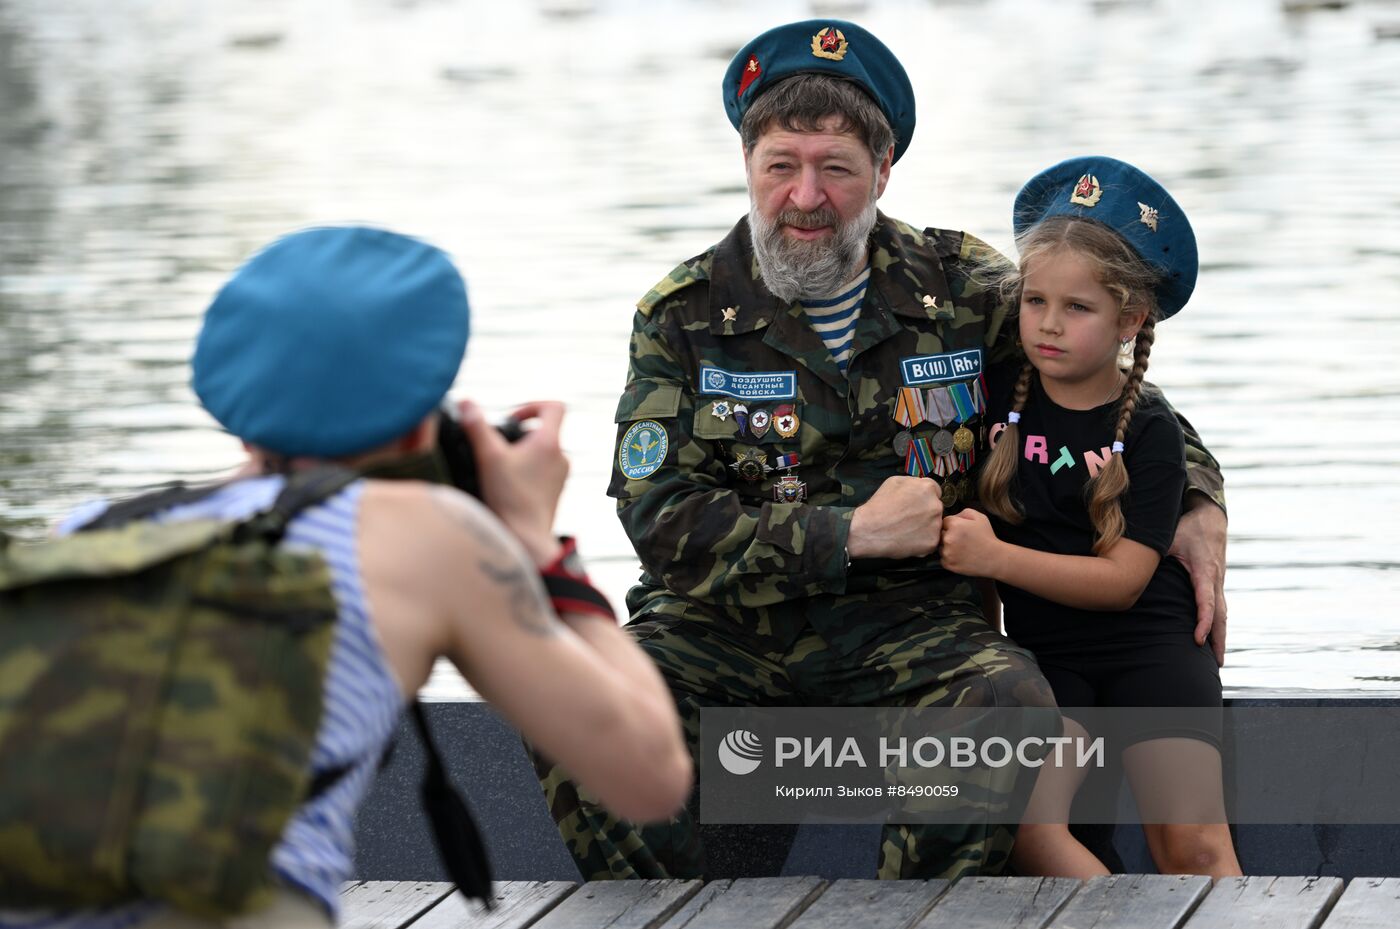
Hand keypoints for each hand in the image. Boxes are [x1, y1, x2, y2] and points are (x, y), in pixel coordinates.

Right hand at [457, 399, 567, 566]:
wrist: (526, 539)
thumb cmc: (510, 498)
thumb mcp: (488, 457)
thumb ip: (476, 427)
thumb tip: (465, 402)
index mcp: (550, 442)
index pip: (554, 407)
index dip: (532, 405)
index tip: (512, 419)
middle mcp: (561, 457)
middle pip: (546, 430)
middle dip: (521, 433)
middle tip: (498, 446)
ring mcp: (561, 476)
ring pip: (543, 453)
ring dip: (523, 454)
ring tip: (500, 467)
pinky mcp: (555, 492)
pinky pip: (543, 472)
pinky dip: (527, 471)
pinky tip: (507, 484)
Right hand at [847, 475, 942, 558]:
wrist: (868, 530)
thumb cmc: (878, 506)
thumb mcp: (894, 482)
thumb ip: (913, 482)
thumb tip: (920, 487)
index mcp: (928, 488)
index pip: (936, 492)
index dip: (924, 499)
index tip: (915, 506)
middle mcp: (936, 505)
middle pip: (936, 508)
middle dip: (926, 513)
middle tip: (909, 519)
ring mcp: (935, 525)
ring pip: (935, 525)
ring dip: (925, 528)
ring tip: (907, 530)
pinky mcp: (932, 542)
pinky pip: (931, 541)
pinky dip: (922, 542)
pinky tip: (908, 540)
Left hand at [939, 509, 1003, 578]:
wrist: (994, 558)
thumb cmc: (987, 537)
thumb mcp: (979, 517)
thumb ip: (962, 513)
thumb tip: (952, 517)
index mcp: (954, 525)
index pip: (944, 522)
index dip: (953, 525)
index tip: (961, 531)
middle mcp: (948, 538)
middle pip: (940, 534)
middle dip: (949, 535)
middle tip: (962, 540)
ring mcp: (947, 552)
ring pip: (940, 546)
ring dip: (948, 547)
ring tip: (962, 549)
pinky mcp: (947, 564)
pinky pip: (943, 558)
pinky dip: (949, 558)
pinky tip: (961, 556)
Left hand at [1168, 498, 1227, 666]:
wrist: (1211, 518)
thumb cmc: (1188, 529)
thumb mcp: (1170, 537)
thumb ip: (1153, 550)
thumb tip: (1132, 563)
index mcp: (1204, 572)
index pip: (1205, 602)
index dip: (1203, 622)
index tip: (1198, 640)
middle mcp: (1215, 580)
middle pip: (1220, 615)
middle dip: (1219, 639)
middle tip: (1217, 663)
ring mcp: (1219, 583)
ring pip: (1222, 614)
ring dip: (1221, 636)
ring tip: (1218, 660)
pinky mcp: (1217, 583)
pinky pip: (1220, 608)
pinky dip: (1219, 625)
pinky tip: (1214, 639)